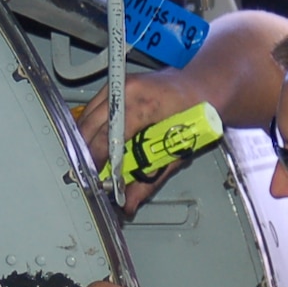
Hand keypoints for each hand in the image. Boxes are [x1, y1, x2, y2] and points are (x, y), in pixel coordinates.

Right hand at [76, 69, 203, 213]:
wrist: (202, 86)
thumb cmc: (196, 114)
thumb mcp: (176, 151)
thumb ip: (149, 180)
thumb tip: (129, 201)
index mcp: (147, 106)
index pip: (110, 135)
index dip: (98, 158)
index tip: (94, 175)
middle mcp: (129, 91)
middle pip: (91, 124)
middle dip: (86, 151)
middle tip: (89, 171)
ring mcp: (121, 85)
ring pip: (87, 115)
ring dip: (85, 138)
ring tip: (90, 158)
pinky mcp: (118, 85)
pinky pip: (93, 107)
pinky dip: (91, 126)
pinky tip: (94, 140)